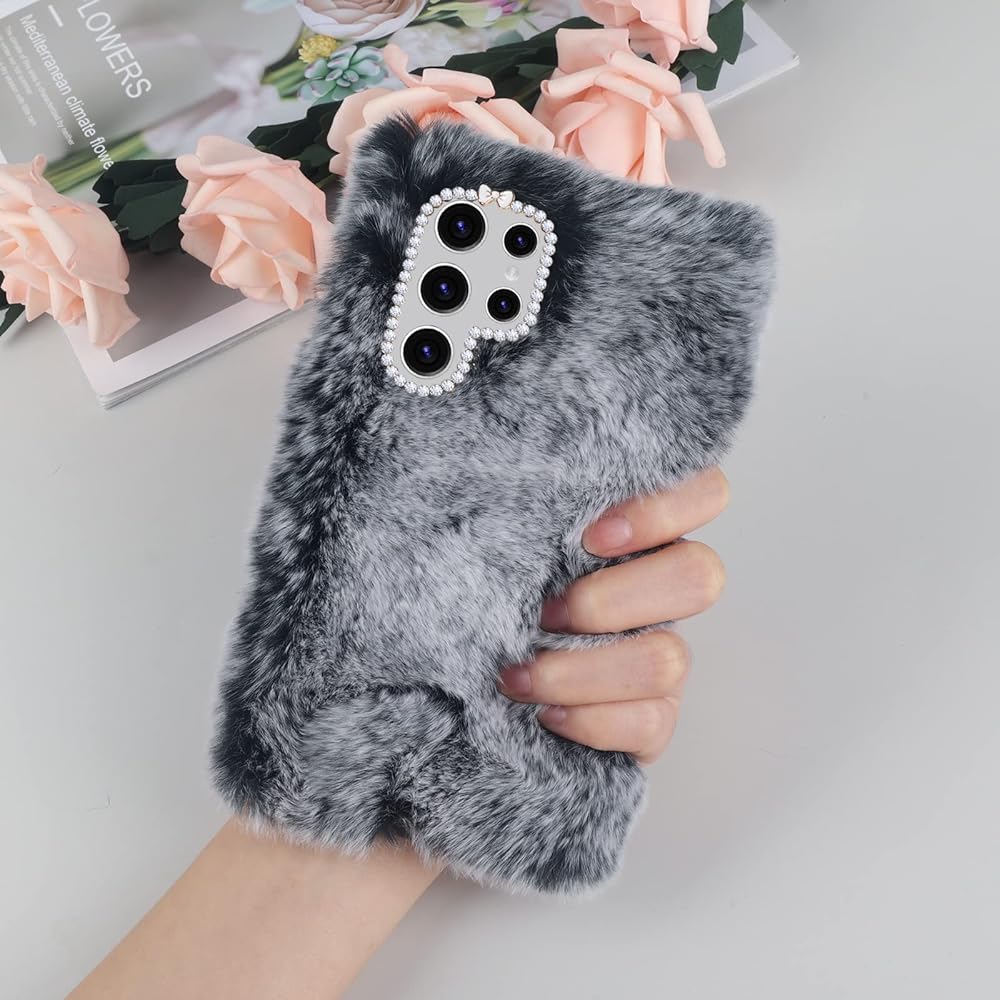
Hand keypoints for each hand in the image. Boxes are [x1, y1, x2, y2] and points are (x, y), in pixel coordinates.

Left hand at [499, 468, 728, 764]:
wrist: (470, 678)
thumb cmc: (489, 594)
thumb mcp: (504, 539)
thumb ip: (530, 510)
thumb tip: (513, 487)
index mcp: (641, 533)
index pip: (705, 492)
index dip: (663, 509)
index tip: (589, 536)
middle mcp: (664, 590)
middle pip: (699, 577)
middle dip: (609, 600)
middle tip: (542, 613)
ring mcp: (663, 655)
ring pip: (668, 659)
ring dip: (582, 670)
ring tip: (518, 674)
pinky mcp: (652, 718)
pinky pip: (651, 723)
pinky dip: (590, 720)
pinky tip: (543, 713)